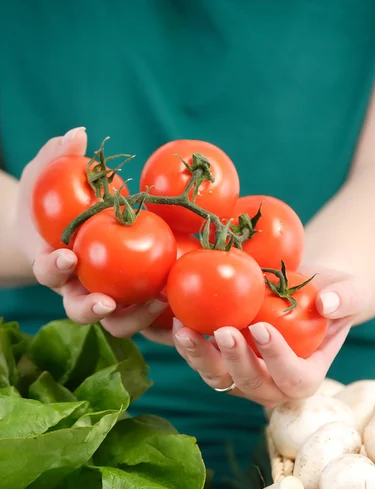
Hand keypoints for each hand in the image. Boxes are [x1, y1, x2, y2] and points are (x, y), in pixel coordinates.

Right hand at [20, 128, 170, 340]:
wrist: (57, 229)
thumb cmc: (49, 200)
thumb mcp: (48, 176)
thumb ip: (59, 158)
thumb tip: (78, 134)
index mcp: (52, 261)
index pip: (48, 270)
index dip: (54, 267)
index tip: (68, 256)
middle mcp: (74, 286)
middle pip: (77, 309)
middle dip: (90, 308)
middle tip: (107, 301)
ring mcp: (100, 296)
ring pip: (112, 321)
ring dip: (131, 317)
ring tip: (156, 301)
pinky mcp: (127, 298)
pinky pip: (140, 312)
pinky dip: (157, 314)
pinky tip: (178, 301)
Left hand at [173, 267, 370, 406]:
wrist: (298, 291)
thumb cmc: (327, 294)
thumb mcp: (350, 291)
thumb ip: (346, 298)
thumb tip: (326, 305)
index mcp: (306, 375)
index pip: (294, 378)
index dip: (277, 359)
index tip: (261, 328)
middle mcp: (272, 385)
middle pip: (252, 384)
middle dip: (236, 360)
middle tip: (224, 330)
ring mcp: (242, 377)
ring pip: (219, 379)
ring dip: (201, 358)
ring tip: (187, 330)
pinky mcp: (220, 364)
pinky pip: (200, 363)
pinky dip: (187, 346)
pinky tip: (178, 321)